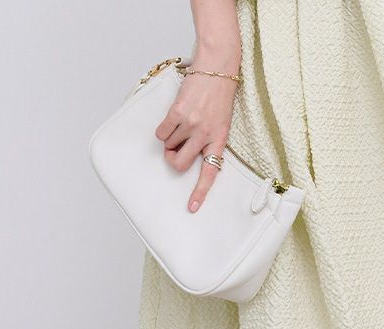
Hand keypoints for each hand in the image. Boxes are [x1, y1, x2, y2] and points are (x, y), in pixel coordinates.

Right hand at [154, 48, 240, 211]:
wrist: (218, 66)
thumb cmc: (220, 94)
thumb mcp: (222, 122)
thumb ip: (208, 140)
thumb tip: (188, 153)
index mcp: (219, 140)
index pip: (210, 173)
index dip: (200, 191)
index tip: (192, 207)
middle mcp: (205, 135)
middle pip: (181, 164)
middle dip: (174, 160)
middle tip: (175, 150)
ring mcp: (191, 124)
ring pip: (169, 146)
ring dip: (170, 139)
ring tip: (181, 123)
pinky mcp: (178, 112)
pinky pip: (161, 133)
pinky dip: (163, 129)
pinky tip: (173, 117)